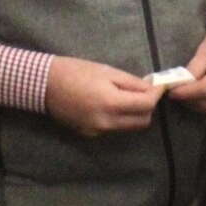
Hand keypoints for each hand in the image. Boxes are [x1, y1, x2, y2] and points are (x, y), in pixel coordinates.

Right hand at [44, 57, 160, 136]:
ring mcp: (97, 131)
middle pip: (142, 121)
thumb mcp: (107, 71)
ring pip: (129, 127)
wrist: (44, 85)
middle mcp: (107, 122)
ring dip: (134, 114)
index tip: (160, 85)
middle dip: (147, 107)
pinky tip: (109, 105)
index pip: (146, 105)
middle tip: (143, 91)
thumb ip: (132, 82)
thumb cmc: (76, 71)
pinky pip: (114, 128)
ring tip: (127, 97)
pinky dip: (119, 118)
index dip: (156, 95)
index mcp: (111, 103)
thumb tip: (151, 89)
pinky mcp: (90, 134)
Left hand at [167, 12, 205, 113]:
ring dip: (197, 104)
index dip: (185, 93)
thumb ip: (193, 70)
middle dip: (189, 100)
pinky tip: (199, 94)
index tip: (170, 92)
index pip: (205, 89)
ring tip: (187, 92)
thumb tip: (179, 87)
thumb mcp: (205, 49)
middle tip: (176, 92)